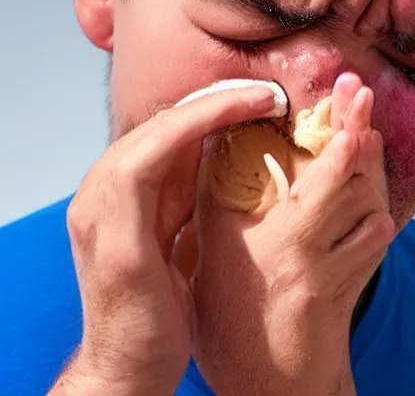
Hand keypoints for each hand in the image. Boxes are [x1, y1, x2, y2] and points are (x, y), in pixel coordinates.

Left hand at [48, 83, 279, 395]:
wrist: (130, 360)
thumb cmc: (134, 326)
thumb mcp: (128, 270)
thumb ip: (131, 209)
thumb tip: (148, 157)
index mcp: (107, 198)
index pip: (159, 134)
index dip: (210, 110)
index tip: (258, 101)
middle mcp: (114, 186)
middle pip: (168, 124)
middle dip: (217, 104)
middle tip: (264, 97)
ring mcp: (137, 193)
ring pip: (178, 136)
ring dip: (218, 116)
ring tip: (257, 107)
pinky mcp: (155, 205)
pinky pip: (184, 159)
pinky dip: (214, 140)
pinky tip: (238, 136)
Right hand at [193, 74, 395, 394]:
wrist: (268, 381)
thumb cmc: (231, 317)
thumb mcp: (214, 251)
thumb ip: (217, 195)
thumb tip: (214, 144)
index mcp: (286, 241)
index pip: (329, 179)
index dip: (346, 136)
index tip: (353, 98)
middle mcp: (323, 253)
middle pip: (361, 184)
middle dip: (364, 135)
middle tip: (361, 97)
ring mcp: (346, 270)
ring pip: (376, 207)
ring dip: (372, 169)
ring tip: (364, 131)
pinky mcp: (357, 283)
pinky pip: (377, 235)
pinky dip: (375, 203)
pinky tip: (368, 188)